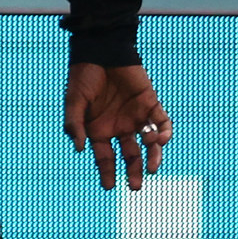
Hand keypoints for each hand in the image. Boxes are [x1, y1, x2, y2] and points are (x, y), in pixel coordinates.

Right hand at [66, 60, 171, 190]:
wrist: (102, 51)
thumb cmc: (84, 76)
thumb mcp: (74, 101)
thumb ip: (75, 124)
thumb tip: (80, 149)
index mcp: (99, 130)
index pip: (105, 157)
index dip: (107, 172)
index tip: (109, 186)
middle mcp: (118, 127)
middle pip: (129, 156)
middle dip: (133, 172)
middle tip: (135, 187)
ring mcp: (136, 117)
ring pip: (148, 144)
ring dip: (151, 158)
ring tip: (152, 170)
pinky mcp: (151, 104)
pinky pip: (161, 123)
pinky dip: (163, 133)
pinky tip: (159, 141)